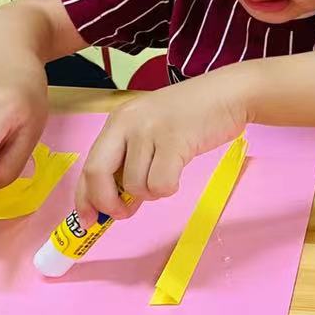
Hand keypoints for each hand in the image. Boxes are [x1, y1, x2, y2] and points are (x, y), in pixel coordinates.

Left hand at [76, 71, 248, 222]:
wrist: (231, 93)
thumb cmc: (195, 113)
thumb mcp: (151, 127)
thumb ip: (131, 157)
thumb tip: (118, 202)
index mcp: (118, 120)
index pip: (89, 165)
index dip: (84, 198)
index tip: (88, 221)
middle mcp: (127, 122)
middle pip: (98, 174)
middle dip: (108, 203)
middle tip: (124, 213)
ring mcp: (150, 130)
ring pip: (136, 186)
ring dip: (152, 192)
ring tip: (169, 172)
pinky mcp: (174, 141)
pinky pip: (161, 185)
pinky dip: (170, 188)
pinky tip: (179, 172)